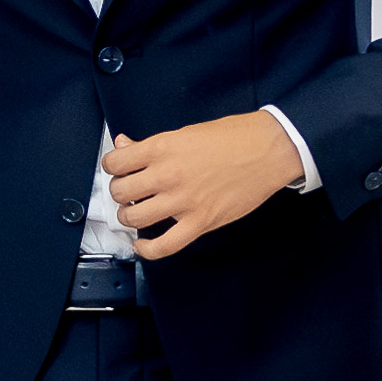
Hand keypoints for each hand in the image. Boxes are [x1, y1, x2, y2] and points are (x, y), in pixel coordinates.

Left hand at [107, 110, 303, 261]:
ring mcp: (183, 201)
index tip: (118, 169)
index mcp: (163, 148)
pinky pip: (164, 246)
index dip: (113, 166)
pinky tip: (142, 244)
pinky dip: (147, 249)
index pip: (115, 162)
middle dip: (120, 192)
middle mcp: (168, 175)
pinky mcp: (200, 222)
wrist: (268, 149)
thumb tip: (125, 146)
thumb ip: (152, 144)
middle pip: (120, 192)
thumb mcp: (186, 132)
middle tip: (130, 191)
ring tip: (137, 212)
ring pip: (134, 218)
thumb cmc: (234, 137)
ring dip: (129, 217)